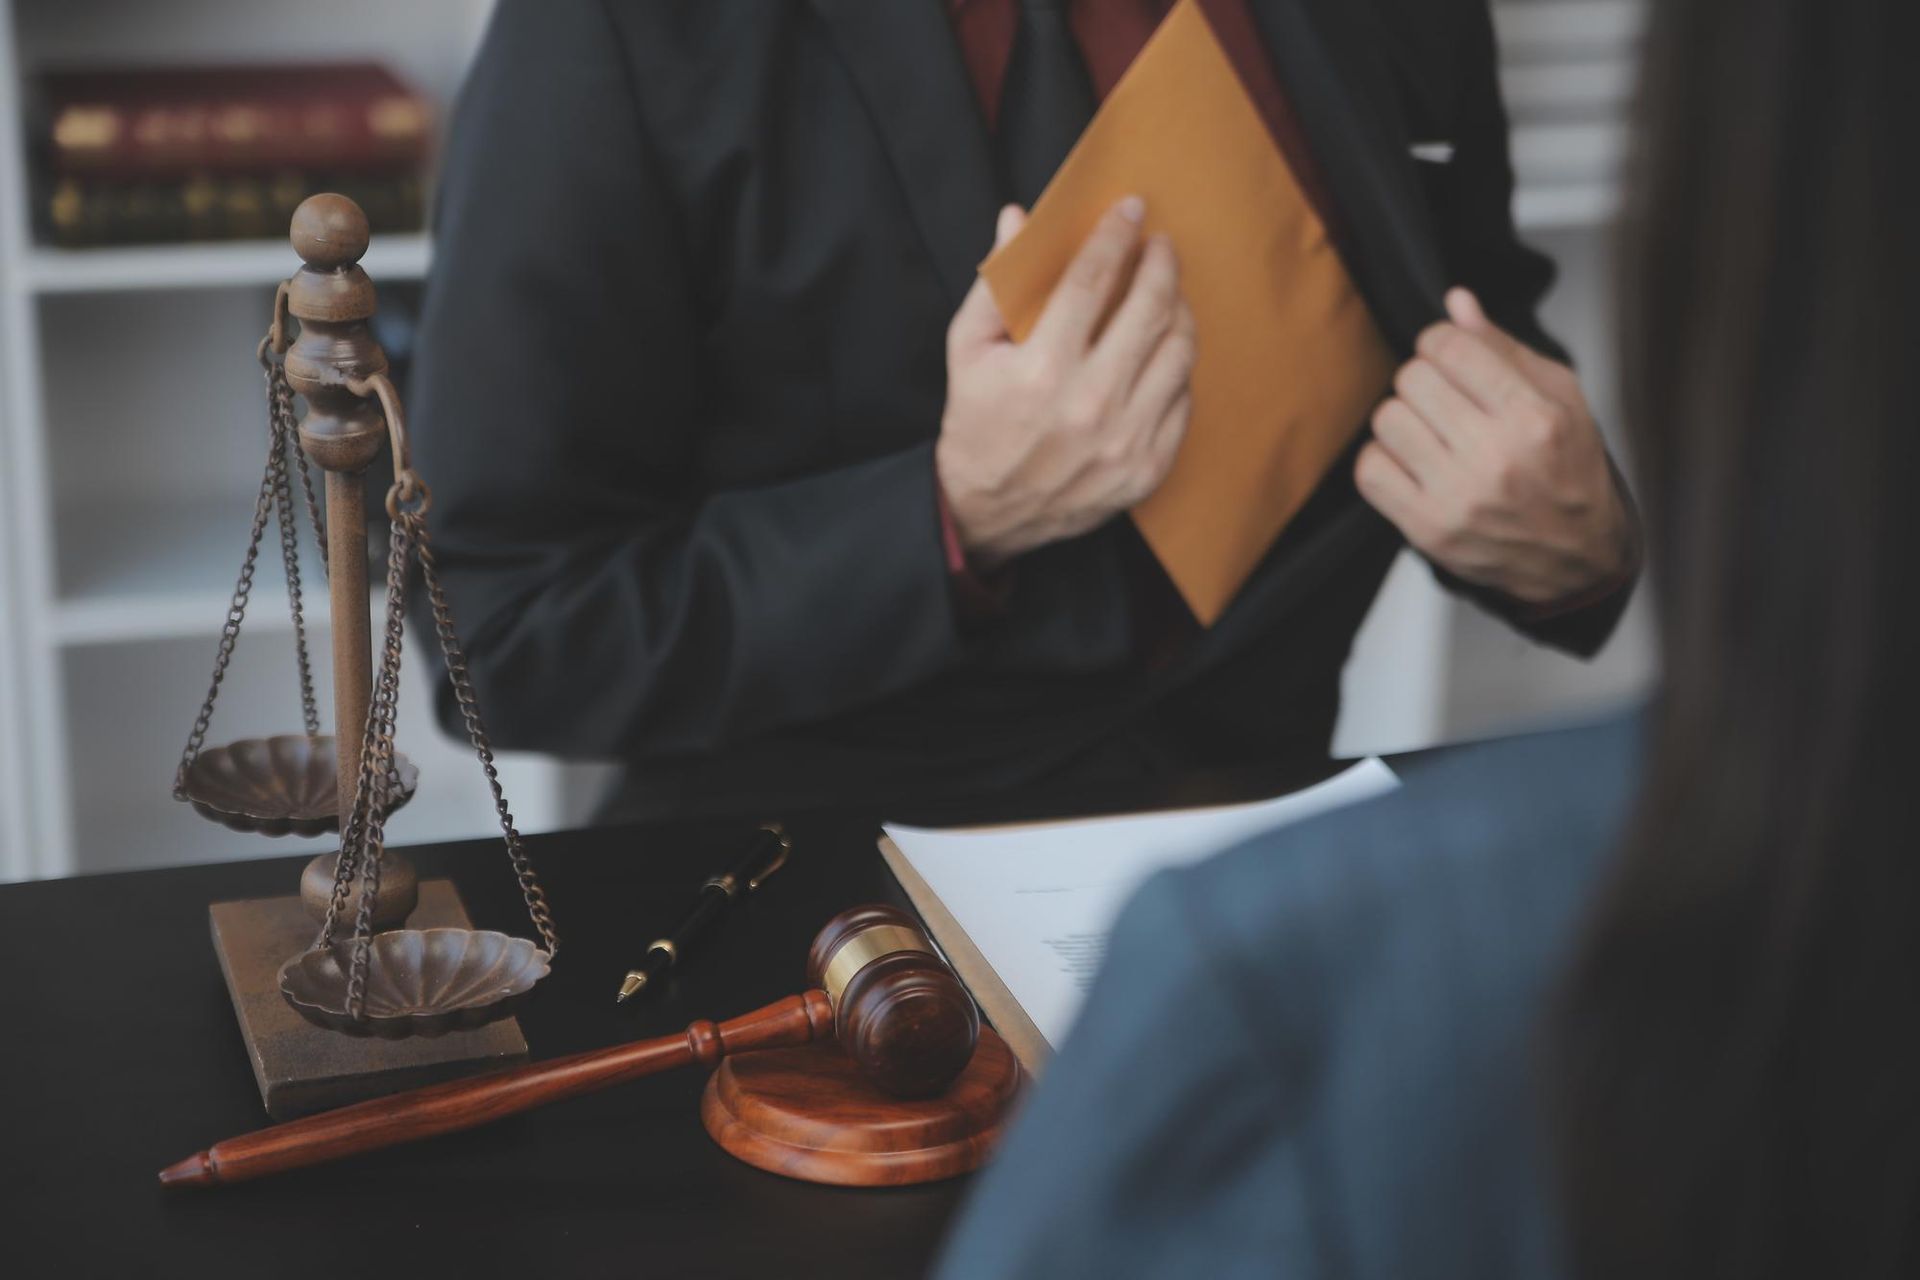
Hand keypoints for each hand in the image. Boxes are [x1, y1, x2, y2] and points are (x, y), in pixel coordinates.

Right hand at [936, 199, 1195, 564]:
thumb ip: (996, 283)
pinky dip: (1176, 366)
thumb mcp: (969, 350)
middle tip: (1160, 245)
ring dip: (1179, 310)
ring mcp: (1126, 440)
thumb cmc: (978, 421)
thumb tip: (1019, 218)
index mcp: (1042, 369)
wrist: (988, 511)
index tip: (1131, 209)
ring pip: (1178, 353)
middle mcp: (1090, 404)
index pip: (1092, 281)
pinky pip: (1182, 399)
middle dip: (1161, 265)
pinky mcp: (1148, 467)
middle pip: (1149, 310)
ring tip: (1168, 292)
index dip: (1115, 236)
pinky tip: (1162, 350)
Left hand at [1355, 288, 1634, 605]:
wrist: (1575, 558)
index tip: (1448, 356)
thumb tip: (1455, 302)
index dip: (1439, 342)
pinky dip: (1383, 460)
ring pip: (1386, 420)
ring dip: (1403, 419)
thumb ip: (1503, 348)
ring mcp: (1458, 498)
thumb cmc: (1569, 472)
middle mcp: (1495, 458)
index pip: (1450, 347)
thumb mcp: (1560, 398)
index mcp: (1534, 418)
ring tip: (1432, 434)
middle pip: (1412, 378)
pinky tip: (1412, 463)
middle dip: (1424, 379)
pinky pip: (1369, 470)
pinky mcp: (1427, 530)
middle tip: (1444, 401)